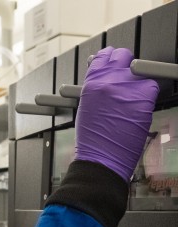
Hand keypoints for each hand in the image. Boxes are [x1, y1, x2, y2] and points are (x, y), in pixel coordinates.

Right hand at [75, 46, 158, 181]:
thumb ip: (96, 89)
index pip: (104, 56)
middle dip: (125, 65)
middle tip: (125, 80)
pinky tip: (137, 111)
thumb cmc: (92, 141)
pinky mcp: (144, 97)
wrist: (101, 159)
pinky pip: (151, 87)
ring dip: (137, 84)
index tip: (113, 63)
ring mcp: (128, 87)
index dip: (110, 59)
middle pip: (124, 56)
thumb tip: (106, 79)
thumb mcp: (86, 108)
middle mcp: (109, 80)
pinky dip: (146, 97)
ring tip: (130, 103)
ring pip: (140, 72)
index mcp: (92, 83)